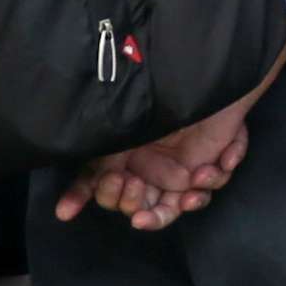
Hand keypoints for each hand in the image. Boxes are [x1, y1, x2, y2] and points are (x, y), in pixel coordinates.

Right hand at [63, 109, 247, 229]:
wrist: (186, 71)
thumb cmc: (145, 101)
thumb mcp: (111, 139)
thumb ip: (90, 176)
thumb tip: (62, 214)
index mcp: (129, 168)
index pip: (121, 199)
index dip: (119, 200)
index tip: (119, 183)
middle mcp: (157, 174)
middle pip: (156, 212)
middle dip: (154, 212)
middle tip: (143, 185)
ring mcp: (187, 169)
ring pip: (189, 203)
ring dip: (195, 199)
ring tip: (197, 178)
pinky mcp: (215, 158)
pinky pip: (222, 177)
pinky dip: (223, 169)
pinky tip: (222, 158)